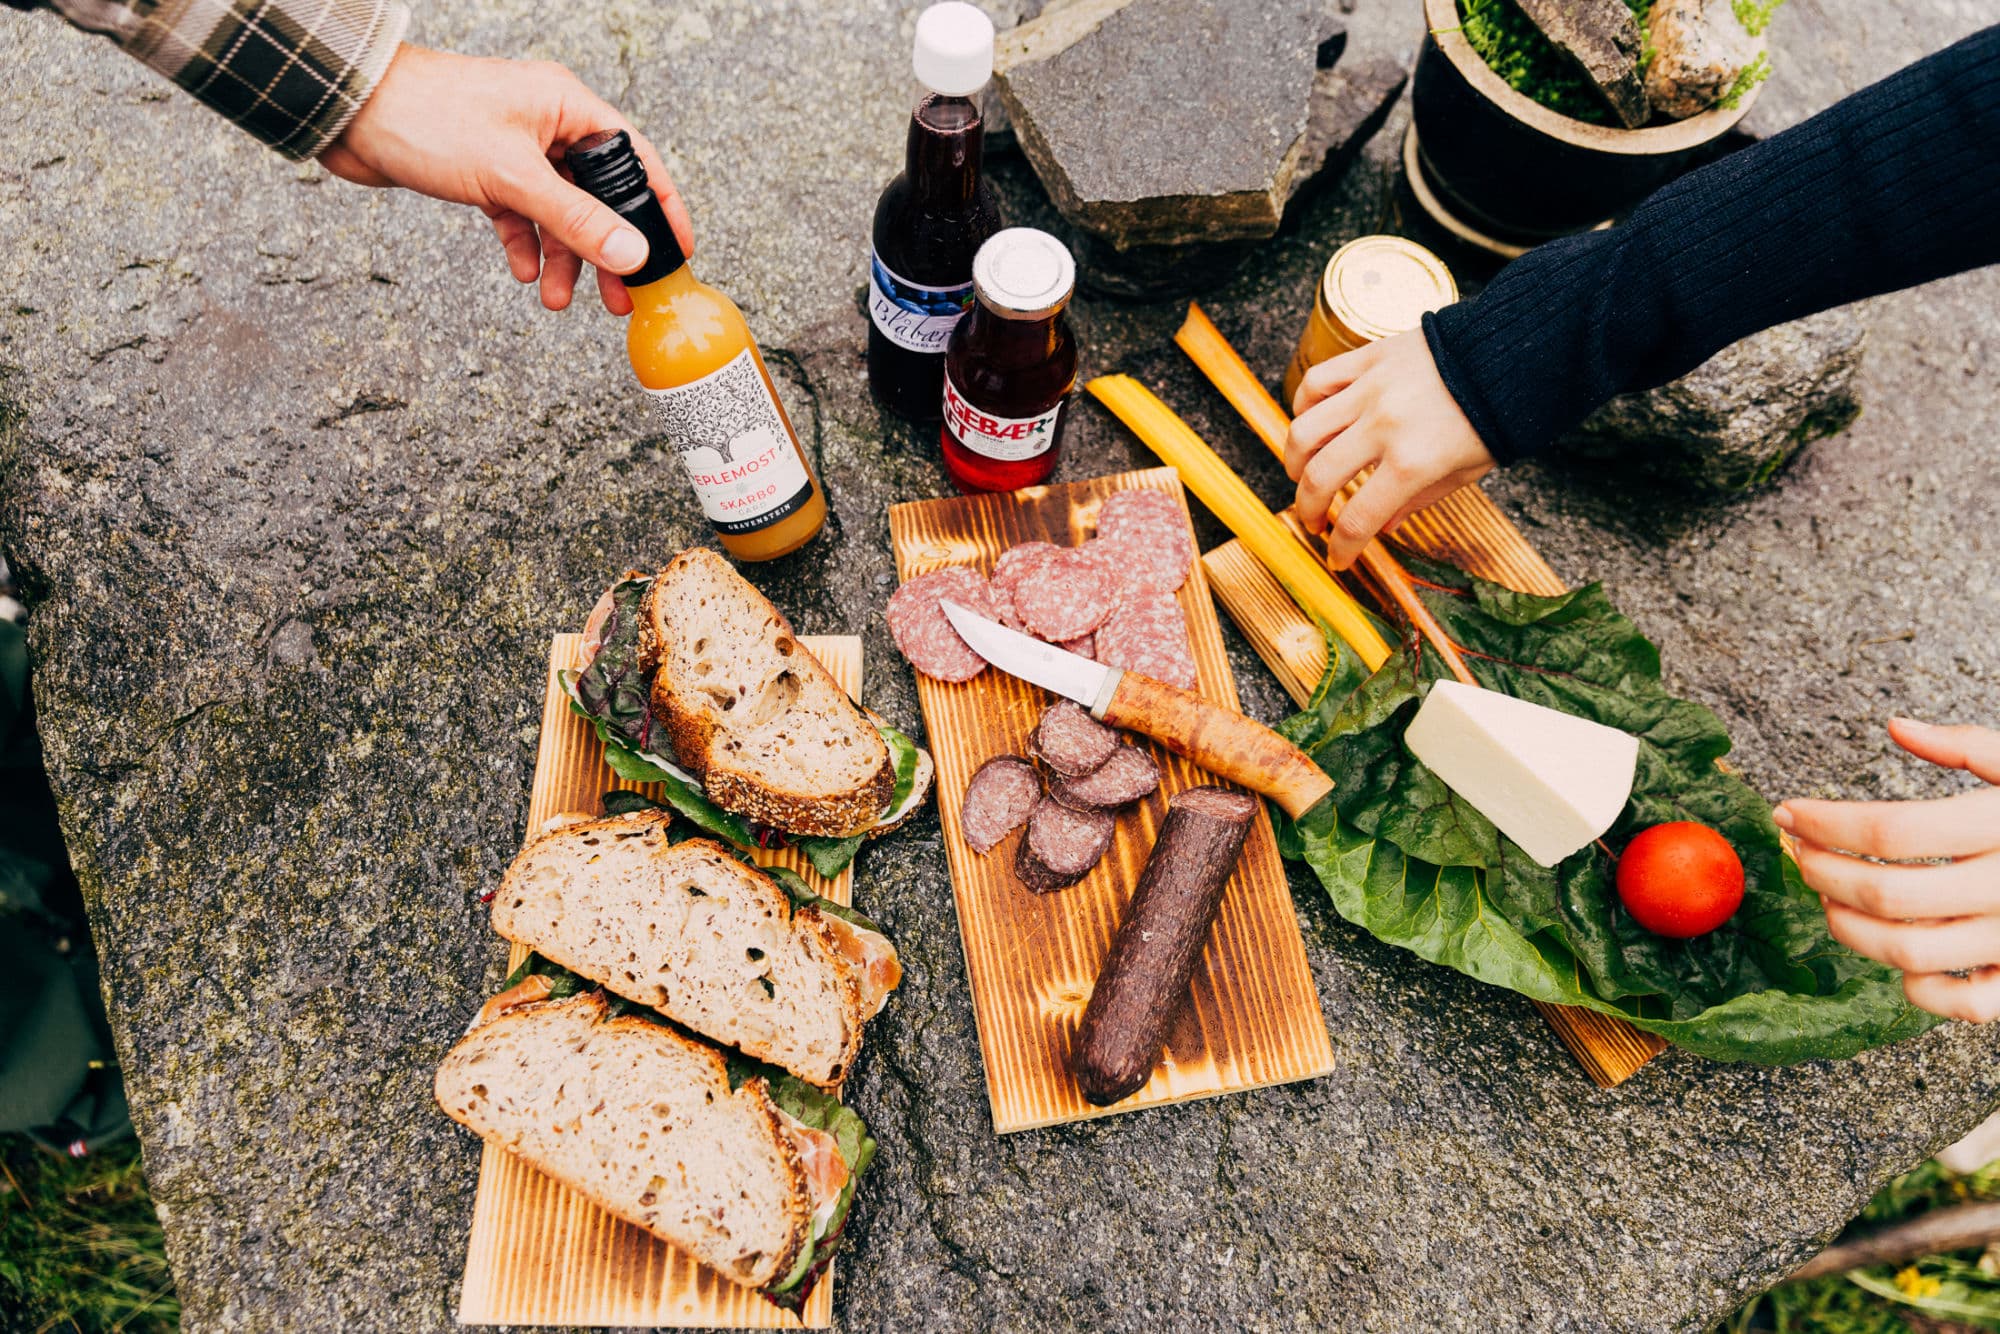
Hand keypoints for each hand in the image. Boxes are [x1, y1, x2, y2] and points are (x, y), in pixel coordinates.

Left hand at [320, 44, 693, 313]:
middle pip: (597, 196)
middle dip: (605, 250)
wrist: (351, 110)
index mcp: (568, 107)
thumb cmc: (428, 117)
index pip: (635, 161)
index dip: (660, 209)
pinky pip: (520, 215)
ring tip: (558, 298)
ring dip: (561, 257)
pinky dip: (524, 245)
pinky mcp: (486, 170)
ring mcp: (517, 148)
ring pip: (557, 213)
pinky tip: (523, 272)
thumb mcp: (512, 176)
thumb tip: (631, 254)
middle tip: (619, 298)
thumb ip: (575, 220)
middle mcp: (548, 124)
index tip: (677, 253)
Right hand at [1285, 330, 1495, 568]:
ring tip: (1301, 474)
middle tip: (1313, 520)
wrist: (1511, 356)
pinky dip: (1303, 406)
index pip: (1358, 519)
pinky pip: (1316, 381)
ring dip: (1293, 461)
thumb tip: (1383, 528)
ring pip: (1305, 430)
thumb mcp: (1465, 472)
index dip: (1341, 548)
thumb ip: (1420, 500)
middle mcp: (1384, 427)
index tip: (1337, 559)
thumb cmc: (1493, 418)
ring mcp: (1371, 389)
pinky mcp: (1368, 358)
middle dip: (1308, 509)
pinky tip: (1310, 422)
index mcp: (1413, 463)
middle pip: (1319, 478)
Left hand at [1776, 719, 1999, 1022]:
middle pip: (1889, 894)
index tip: (1789, 813)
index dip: (1826, 822)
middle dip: (1824, 873)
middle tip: (1798, 854)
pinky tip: (1895, 959)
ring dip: (1850, 929)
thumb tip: (1896, 726)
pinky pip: (1965, 1005)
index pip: (1892, 829)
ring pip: (1911, 954)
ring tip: (1828, 899)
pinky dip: (1918, 991)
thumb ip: (1968, 745)